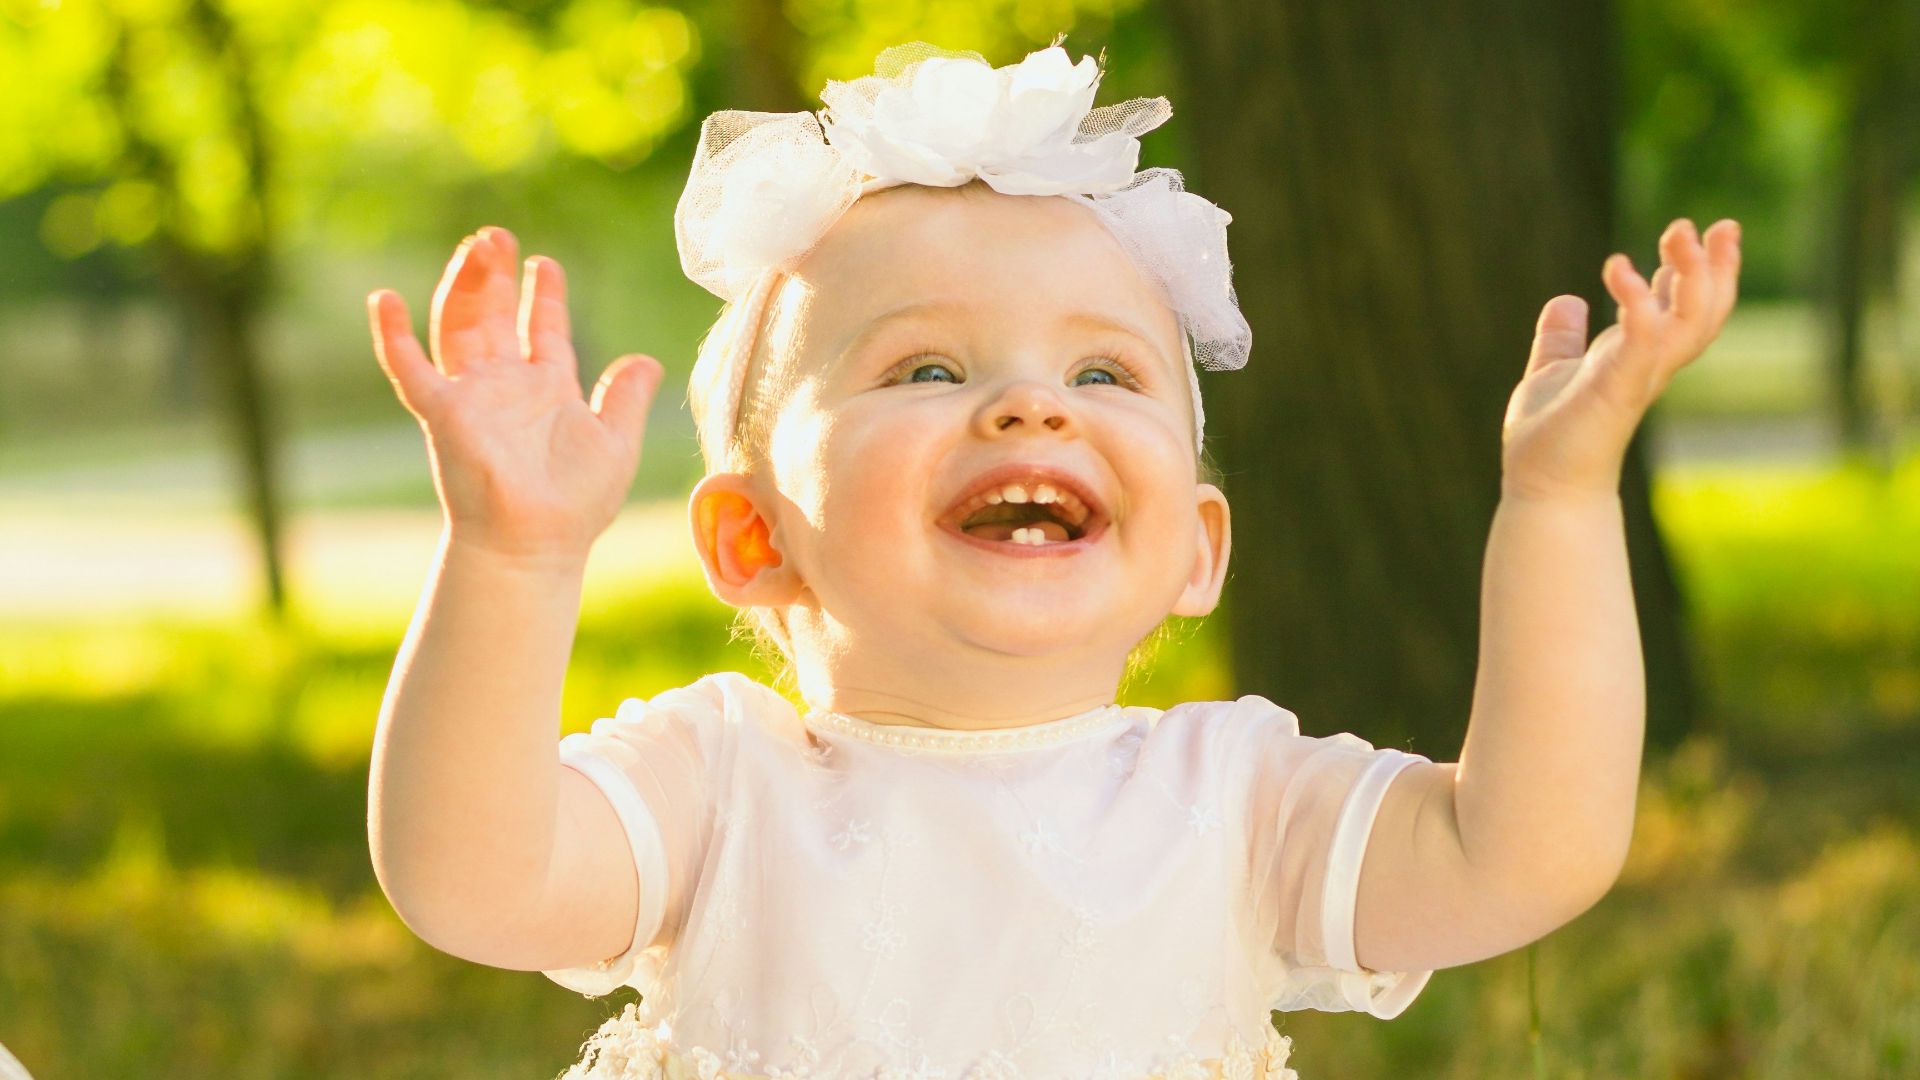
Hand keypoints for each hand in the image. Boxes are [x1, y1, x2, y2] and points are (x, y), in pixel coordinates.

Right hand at [366, 226, 665, 565]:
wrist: (536, 544)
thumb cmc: (576, 504)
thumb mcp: (616, 442)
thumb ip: (626, 398)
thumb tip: (648, 361)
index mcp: (547, 390)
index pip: (543, 330)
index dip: (545, 295)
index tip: (544, 263)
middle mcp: (506, 387)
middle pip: (496, 316)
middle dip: (496, 275)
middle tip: (498, 236)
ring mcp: (472, 396)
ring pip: (459, 326)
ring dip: (463, 286)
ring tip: (473, 247)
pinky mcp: (443, 413)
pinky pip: (409, 369)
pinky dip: (393, 335)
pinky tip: (383, 299)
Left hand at [1501, 217, 1741, 501]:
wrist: (1541, 488)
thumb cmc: (1550, 437)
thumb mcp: (1553, 371)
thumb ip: (1561, 337)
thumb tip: (1565, 300)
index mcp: (1636, 356)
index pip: (1682, 306)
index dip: (1698, 269)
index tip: (1705, 229)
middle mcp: (1648, 364)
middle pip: (1704, 310)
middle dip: (1716, 266)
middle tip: (1723, 224)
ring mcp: (1636, 376)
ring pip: (1688, 321)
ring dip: (1690, 275)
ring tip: (1679, 233)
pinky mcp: (1616, 389)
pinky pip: (1640, 341)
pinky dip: (1638, 304)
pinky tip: (1619, 269)